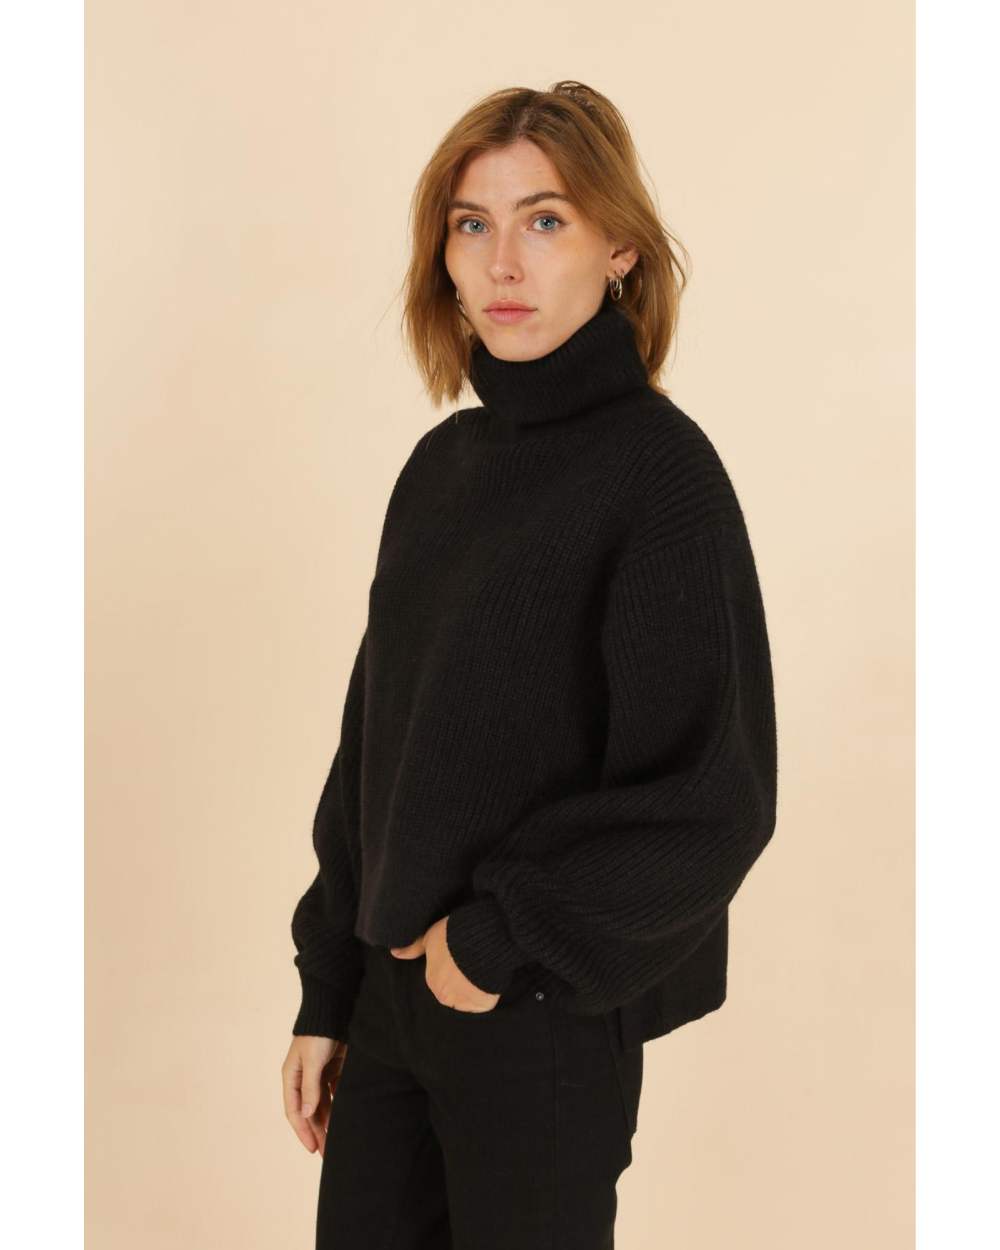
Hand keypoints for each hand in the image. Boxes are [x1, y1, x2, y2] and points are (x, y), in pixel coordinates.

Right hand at [282, 1034, 346, 1155]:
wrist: (335, 1010)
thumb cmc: (319, 1033)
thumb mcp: (312, 1061)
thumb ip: (310, 1087)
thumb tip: (308, 1115)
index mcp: (291, 1077)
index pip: (295, 1111)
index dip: (303, 1131)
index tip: (312, 1149)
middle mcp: (303, 1078)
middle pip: (309, 1112)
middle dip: (316, 1132)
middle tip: (326, 1153)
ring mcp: (318, 1074)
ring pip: (322, 1106)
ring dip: (328, 1123)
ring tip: (336, 1142)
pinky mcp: (334, 1069)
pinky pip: (334, 1094)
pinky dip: (338, 1107)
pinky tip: (344, 1119)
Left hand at [390, 915, 501, 1013]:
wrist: (481, 938)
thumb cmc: (454, 935)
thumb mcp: (430, 937)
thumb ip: (413, 948)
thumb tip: (394, 953)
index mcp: (432, 981)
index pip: (440, 981)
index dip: (450, 970)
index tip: (458, 959)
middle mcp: (444, 997)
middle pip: (452, 993)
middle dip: (459, 982)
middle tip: (469, 964)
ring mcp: (463, 1002)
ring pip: (466, 1000)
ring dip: (471, 990)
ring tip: (479, 971)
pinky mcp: (482, 1004)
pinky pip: (482, 1004)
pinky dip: (485, 994)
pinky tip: (487, 979)